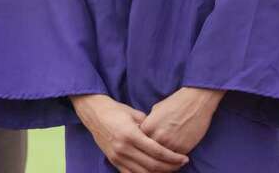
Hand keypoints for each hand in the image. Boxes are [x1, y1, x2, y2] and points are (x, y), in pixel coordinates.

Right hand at [71, 95, 188, 172]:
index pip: (157, 151)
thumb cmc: (117, 110)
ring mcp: (118, 157)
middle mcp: (124, 148)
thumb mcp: (135, 114)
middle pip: (152, 165)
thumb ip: (149, 126)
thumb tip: (164, 135)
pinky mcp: (114, 161)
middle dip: (170, 167)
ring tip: (171, 169)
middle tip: (181, 164)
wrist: (95, 114)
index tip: (184, 158)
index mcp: (131, 134)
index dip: (173, 157)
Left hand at [140, 87, 222, 155]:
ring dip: (162, 160)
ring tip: (163, 160)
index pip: (139, 142)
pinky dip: (173, 160)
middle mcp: (158, 136)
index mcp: (148, 126)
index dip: (142, 144)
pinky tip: (174, 159)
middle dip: (150, 154)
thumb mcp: (156, 109)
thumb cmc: (176, 103)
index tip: (144, 146)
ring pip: (161, 159)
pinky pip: (174, 160)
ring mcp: (170, 144)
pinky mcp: (183, 149)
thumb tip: (144, 133)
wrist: (196, 101)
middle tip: (154, 155)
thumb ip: (149, 123)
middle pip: (149, 153)